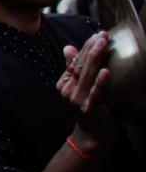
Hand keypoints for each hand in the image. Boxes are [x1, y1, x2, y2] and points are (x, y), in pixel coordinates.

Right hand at [56, 32, 114, 146]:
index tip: (96, 34)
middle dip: (91, 48)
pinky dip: (101, 82)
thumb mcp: (81, 88)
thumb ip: (74, 69)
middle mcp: (68, 90)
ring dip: (95, 58)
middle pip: (80, 65)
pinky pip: (95, 93)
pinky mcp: (88, 109)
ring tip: (102, 44)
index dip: (85, 47)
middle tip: (101, 34)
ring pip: (87, 75)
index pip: (75, 61)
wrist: (93, 137)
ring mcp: (76, 100)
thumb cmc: (90, 110)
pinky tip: (106, 71)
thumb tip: (68, 48)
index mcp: (65, 83)